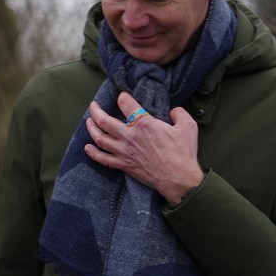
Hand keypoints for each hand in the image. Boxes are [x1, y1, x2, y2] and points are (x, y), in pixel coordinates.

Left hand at [84, 91, 203, 203]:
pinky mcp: (124, 165)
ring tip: (89, 122)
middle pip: (104, 121)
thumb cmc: (183, 153)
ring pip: (100, 138)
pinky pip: (103, 159)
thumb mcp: (188, 126)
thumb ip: (179, 113)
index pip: (126, 104)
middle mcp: (130, 136)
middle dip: (96, 111)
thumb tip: (173, 110)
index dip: (123, 97)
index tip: (122, 96)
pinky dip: (93, 153)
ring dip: (91, 129)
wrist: (179, 179)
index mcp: (144, 124)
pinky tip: (87, 148)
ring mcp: (124, 151)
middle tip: (93, 105)